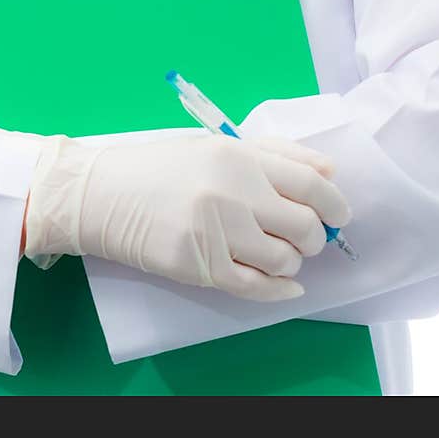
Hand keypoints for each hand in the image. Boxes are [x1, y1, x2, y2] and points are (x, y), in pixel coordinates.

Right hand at [23, 128, 351, 300]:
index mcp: (239, 156)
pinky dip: (280, 291)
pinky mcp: (201, 267)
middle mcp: (233, 193)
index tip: (337, 214)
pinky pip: (257, 289)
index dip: (335, 205)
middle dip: (312, 237)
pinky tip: (282, 286)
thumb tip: (329, 173)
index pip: (311, 185)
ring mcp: (217, 232)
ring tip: (271, 251)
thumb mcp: (215, 145)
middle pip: (305, 227)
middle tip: (299, 236)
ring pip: (285, 261)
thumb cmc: (161, 164)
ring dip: (289, 262)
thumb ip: (274, 154)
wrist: (101, 193)